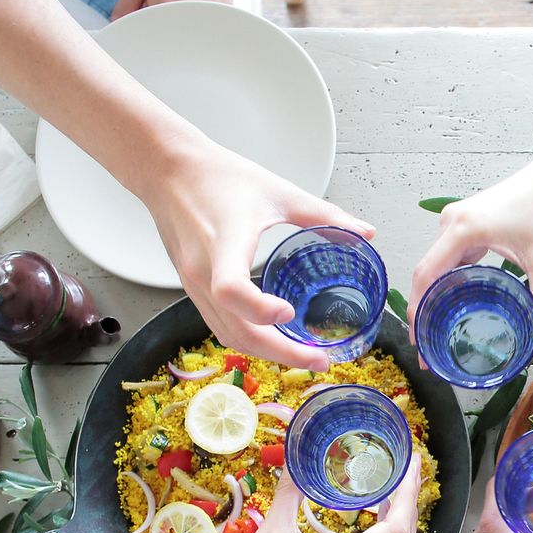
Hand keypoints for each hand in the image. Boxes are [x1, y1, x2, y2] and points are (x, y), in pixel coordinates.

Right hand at [142, 140, 374, 369]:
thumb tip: (365, 233)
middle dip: (280, 352)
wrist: (167, 171)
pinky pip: (218, 325)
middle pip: (235, 329)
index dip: (259, 309)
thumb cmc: (219, 177)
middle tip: (319, 361)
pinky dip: (247, 339)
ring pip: (227, 334)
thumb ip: (324, 214)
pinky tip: (273, 341)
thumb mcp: (279, 191)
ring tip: (302, 357)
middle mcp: (202, 270)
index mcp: (224, 241)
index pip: (231, 289)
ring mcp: (193, 283)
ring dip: (265, 353)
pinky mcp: (191, 288)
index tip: (289, 313)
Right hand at [180, 456, 423, 532]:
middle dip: (410, 508)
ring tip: (392, 495)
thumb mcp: (270, 532)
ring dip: (400, 529)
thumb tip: (299, 457)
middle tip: (406, 474)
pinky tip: (369, 525)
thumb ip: (290, 492)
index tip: (411, 466)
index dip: (409, 496)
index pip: (396, 530)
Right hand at [409, 157, 532, 356]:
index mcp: (462, 230)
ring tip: (439, 330)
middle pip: (425, 272)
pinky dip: (447, 279)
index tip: (421, 344)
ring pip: (435, 264)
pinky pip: (448, 255)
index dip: (417, 312)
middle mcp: (451, 222)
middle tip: (430, 348)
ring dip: (434, 295)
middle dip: (424, 310)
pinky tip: (456, 301)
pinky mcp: (466, 220)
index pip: (425, 276)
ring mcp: (456, 219)